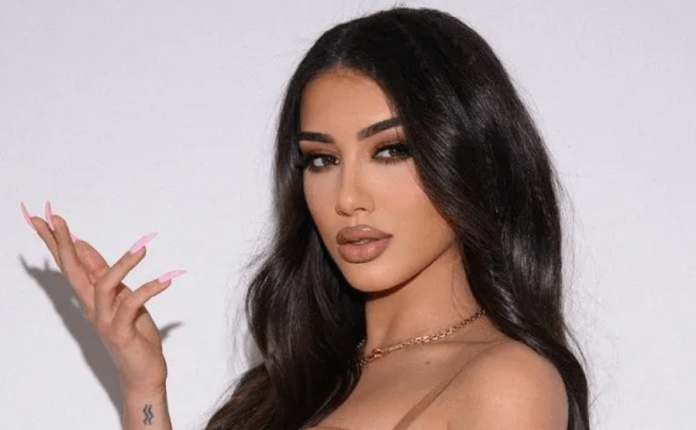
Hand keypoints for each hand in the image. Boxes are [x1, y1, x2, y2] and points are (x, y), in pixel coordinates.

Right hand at [21, 202, 184, 393]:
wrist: (142, 373)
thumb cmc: (133, 333)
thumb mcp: (121, 296)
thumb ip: (104, 273)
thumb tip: (84, 247)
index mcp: (92, 298)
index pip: (70, 265)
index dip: (58, 242)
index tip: (46, 216)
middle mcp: (93, 307)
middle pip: (72, 272)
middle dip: (63, 245)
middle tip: (56, 218)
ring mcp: (105, 321)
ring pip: (104, 286)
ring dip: (122, 264)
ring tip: (143, 248)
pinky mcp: (121, 333)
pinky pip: (131, 305)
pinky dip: (149, 290)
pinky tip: (166, 281)